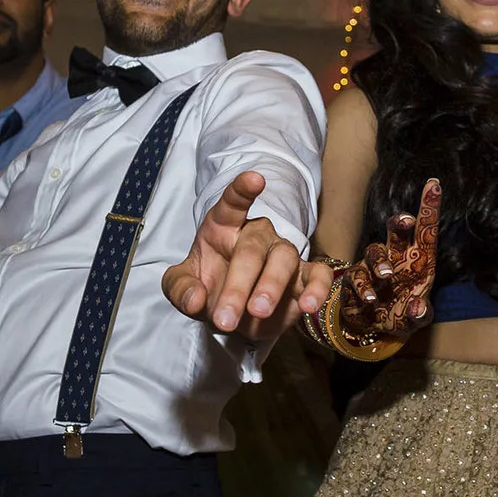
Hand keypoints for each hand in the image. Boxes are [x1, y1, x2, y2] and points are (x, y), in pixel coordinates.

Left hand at [162, 170, 307, 341]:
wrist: (231, 313)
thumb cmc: (207, 287)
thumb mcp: (181, 287)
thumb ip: (181, 289)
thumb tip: (195, 299)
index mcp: (224, 226)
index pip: (233, 202)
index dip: (243, 190)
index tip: (255, 179)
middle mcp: (257, 234)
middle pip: (252, 247)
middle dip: (238, 285)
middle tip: (225, 317)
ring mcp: (282, 254)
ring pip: (285, 258)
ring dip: (271, 286)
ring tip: (258, 312)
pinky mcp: (302, 278)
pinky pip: (316, 275)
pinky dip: (316, 289)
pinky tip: (310, 306)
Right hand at [317, 178, 442, 343]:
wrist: (374, 328)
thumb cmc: (401, 315)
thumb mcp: (415, 320)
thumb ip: (419, 314)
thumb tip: (417, 307)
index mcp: (418, 260)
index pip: (425, 230)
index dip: (429, 207)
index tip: (434, 185)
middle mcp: (396, 257)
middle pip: (396, 231)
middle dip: (400, 223)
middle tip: (406, 221)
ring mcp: (374, 266)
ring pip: (374, 250)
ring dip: (380, 261)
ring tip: (387, 276)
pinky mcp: (355, 279)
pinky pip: (356, 277)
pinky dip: (363, 287)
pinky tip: (371, 299)